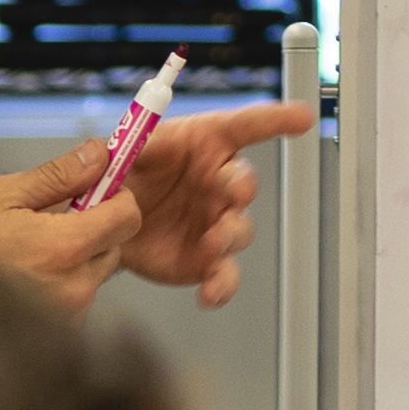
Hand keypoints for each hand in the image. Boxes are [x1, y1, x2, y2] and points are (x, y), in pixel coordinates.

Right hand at [0, 138, 146, 310]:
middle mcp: (74, 288)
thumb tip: (98, 154)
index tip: (96, 191)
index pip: (127, 217)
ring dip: (74, 261)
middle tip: (51, 224)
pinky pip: (77, 301)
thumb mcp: (2, 197)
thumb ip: (58, 175)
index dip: (116, 198)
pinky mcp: (59, 335)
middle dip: (92, 230)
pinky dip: (61, 287)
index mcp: (64, 248)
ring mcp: (68, 316)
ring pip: (95, 275)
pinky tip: (26, 281)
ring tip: (29, 256)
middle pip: (114, 247)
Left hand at [121, 99, 318, 300]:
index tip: (301, 117)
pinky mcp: (205, 260)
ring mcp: (215, 223)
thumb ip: (128, 149)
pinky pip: (224, 274)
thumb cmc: (125, 178)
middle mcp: (217, 183)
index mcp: (204, 145)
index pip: (245, 126)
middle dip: (242, 187)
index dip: (274, 120)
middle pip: (244, 182)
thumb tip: (122, 147)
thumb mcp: (123, 154)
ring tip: (213, 243)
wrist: (107, 227)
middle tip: (232, 192)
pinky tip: (210, 292)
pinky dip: (222, 285)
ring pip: (240, 229)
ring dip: (231, 235)